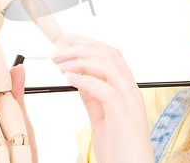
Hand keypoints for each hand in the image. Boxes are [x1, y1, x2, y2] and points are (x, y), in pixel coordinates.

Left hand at [52, 34, 152, 162]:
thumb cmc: (120, 151)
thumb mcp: (101, 118)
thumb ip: (92, 97)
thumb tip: (79, 77)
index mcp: (126, 90)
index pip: (110, 55)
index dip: (88, 43)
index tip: (67, 39)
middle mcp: (131, 92)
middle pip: (110, 55)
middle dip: (81, 47)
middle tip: (57, 52)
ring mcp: (130, 104)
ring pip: (110, 67)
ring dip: (81, 61)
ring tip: (60, 64)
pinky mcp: (125, 118)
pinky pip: (107, 91)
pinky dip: (87, 80)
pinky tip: (70, 79)